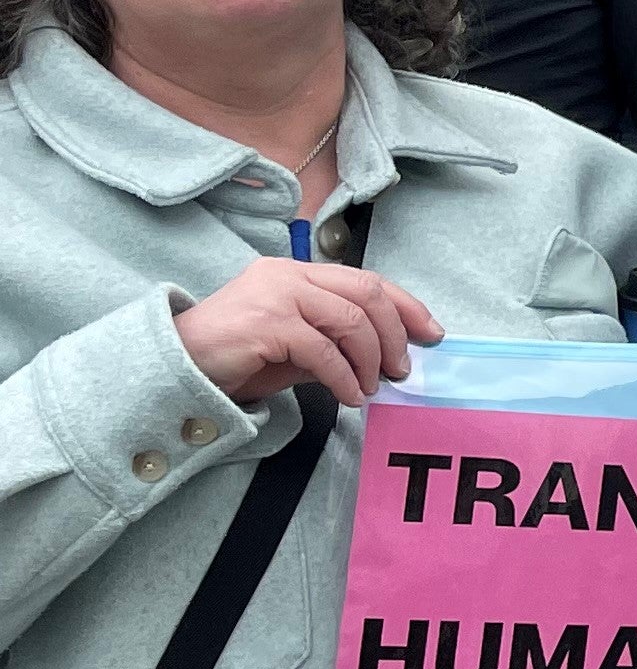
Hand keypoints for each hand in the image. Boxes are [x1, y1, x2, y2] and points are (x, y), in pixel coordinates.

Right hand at [171, 256, 444, 409]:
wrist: (174, 366)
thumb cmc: (235, 358)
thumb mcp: (293, 346)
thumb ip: (332, 342)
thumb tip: (383, 357)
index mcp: (297, 272)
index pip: (366, 280)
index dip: (406, 305)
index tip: (430, 332)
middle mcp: (288, 274)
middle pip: (367, 294)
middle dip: (396, 333)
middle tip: (403, 368)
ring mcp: (276, 294)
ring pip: (351, 321)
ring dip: (371, 360)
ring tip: (372, 387)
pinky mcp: (266, 322)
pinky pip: (323, 351)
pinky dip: (343, 378)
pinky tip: (348, 397)